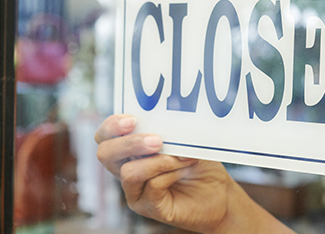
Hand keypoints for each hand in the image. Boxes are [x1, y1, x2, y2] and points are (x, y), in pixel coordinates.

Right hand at [95, 114, 294, 233]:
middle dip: (129, 143)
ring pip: (128, 172)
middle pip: (105, 154)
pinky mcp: (149, 207)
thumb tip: (169, 116)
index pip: (104, 136)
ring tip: (183, 157)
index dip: (111, 126)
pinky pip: (152, 187)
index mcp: (130, 150)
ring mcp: (136, 191)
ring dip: (159, 161)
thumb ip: (173, 130)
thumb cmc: (201, 165)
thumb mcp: (187, 141)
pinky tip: (186, 168)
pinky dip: (170, 174)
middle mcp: (127, 170)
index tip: (132, 119)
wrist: (220, 195)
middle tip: (157, 140)